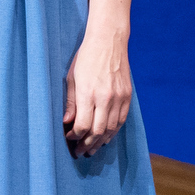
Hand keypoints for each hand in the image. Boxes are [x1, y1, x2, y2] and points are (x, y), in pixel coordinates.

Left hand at [64, 25, 133, 156]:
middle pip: (98, 131)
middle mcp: (105, 98)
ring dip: (101, 141)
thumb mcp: (71, 78)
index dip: (74, 136)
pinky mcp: (127, 96)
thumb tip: (66, 122)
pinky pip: (121, 120)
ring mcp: (119, 98)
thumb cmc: (85, 58)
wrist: (108, 42)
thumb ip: (70, 102)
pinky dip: (114, 131)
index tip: (68, 139)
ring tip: (92, 150)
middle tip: (79, 153)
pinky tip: (106, 137)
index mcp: (88, 94)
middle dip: (87, 144)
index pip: (82, 125)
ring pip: (112, 128)